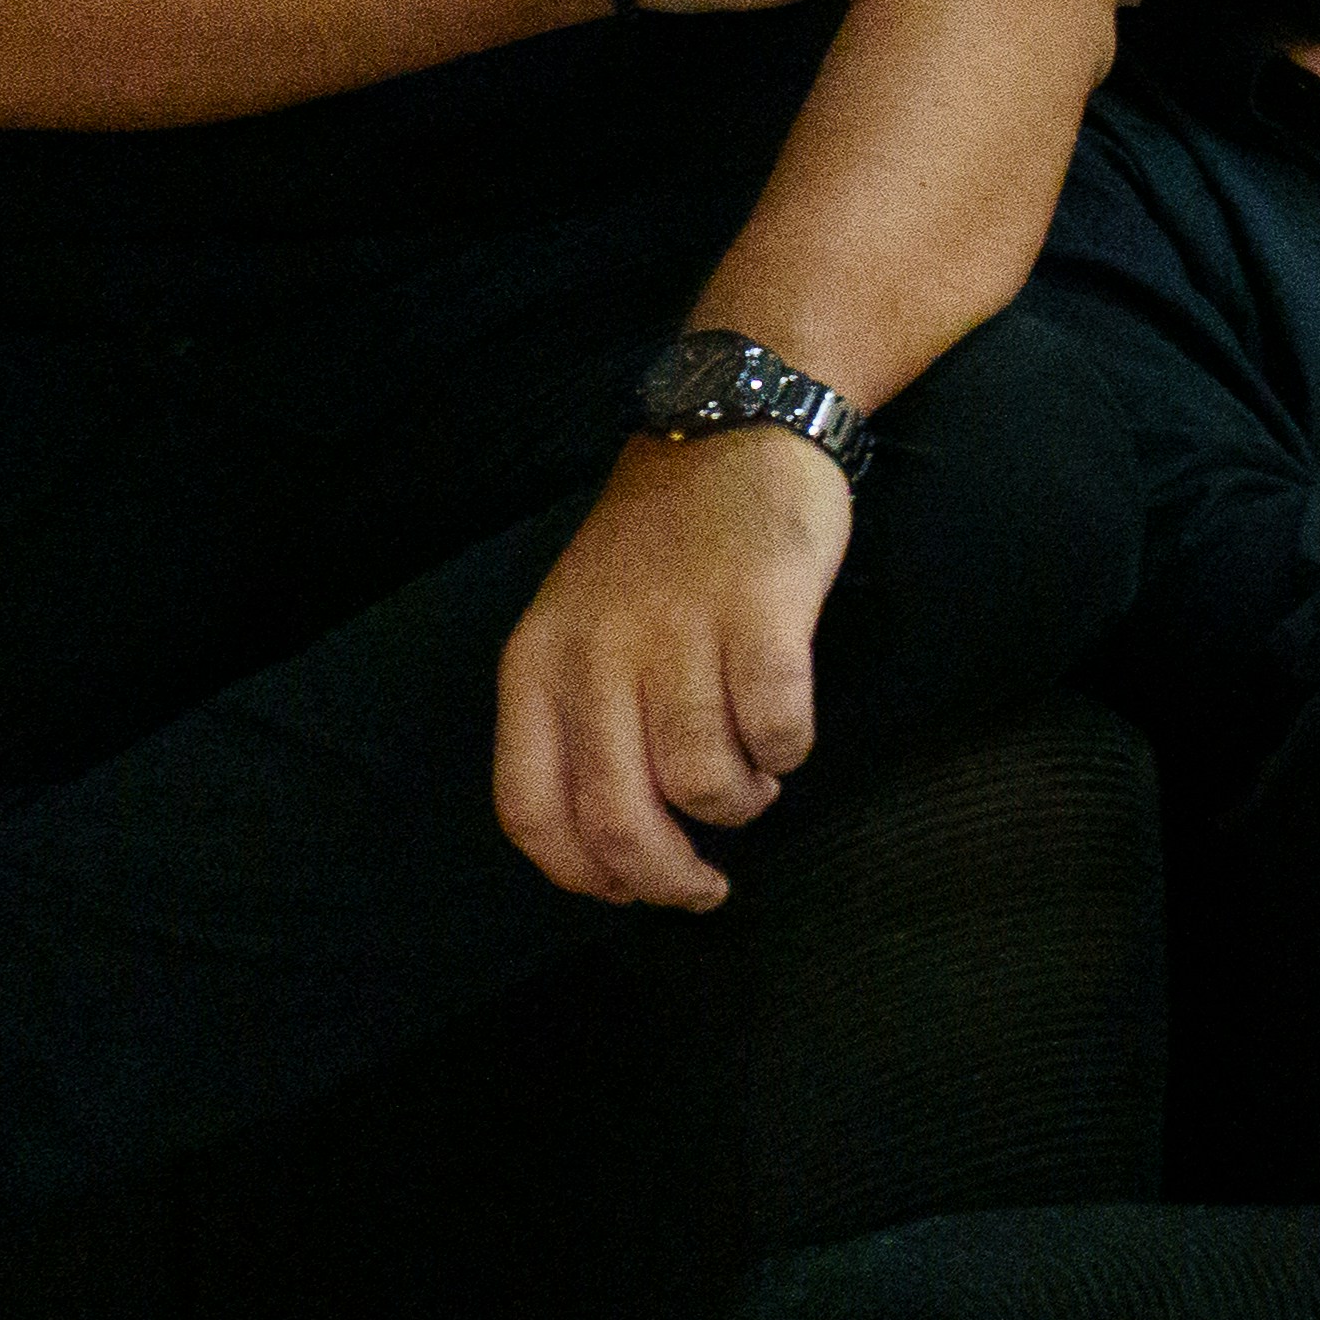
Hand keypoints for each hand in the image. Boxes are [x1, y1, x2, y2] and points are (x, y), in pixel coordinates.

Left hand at [494, 426, 852, 908]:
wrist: (732, 426)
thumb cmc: (660, 545)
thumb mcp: (580, 622)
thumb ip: (580, 716)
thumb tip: (615, 842)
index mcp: (538, 663)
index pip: (532, 808)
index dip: (583, 875)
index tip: (629, 893)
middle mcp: (597, 653)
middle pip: (620, 817)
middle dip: (669, 877)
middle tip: (705, 888)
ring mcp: (679, 630)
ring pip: (703, 782)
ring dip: (739, 804)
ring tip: (754, 782)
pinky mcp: (761, 610)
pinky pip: (775, 727)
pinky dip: (787, 750)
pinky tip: (786, 736)